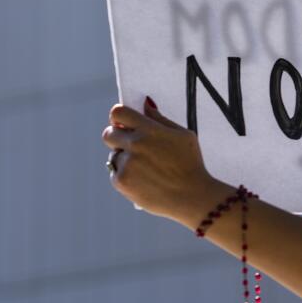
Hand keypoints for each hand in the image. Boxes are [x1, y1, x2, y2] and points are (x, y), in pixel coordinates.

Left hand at [102, 96, 225, 224]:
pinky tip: (144, 179)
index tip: (124, 123)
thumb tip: (144, 105)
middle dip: (117, 137)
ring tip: (147, 169)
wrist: (192, 197)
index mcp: (150, 130)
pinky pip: (115, 172)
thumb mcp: (184, 136)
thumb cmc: (191, 164)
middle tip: (130, 144)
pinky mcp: (121, 181)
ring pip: (114, 155)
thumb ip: (161, 120)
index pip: (118, 113)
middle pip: (108, 133)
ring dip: (125, 158)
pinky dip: (126, 175)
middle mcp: (135, 144)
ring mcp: (127, 164)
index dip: (119, 117)